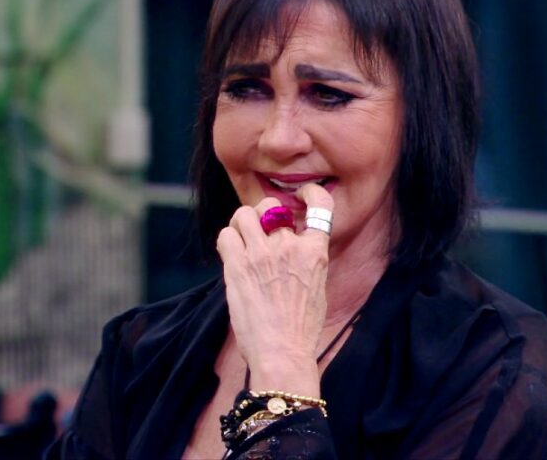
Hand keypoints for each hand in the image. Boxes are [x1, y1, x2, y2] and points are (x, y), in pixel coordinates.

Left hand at [217, 183, 333, 395]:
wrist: (281, 352)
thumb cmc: (300, 328)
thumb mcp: (317, 287)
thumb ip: (307, 259)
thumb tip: (294, 243)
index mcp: (315, 251)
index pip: (320, 205)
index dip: (310, 193)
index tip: (302, 195)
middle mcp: (289, 246)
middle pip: (271, 207)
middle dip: (264, 214)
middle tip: (259, 231)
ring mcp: (261, 254)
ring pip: (244, 214)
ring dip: (241, 224)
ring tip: (242, 239)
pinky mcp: (237, 265)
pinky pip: (226, 235)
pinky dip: (227, 241)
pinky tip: (232, 255)